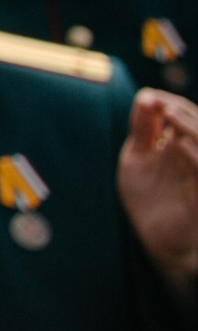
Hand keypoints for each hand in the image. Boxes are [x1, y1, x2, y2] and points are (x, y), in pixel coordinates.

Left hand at [120, 88, 197, 307]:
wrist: (149, 236)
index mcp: (184, 148)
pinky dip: (194, 157)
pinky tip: (177, 144)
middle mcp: (196, 161)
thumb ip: (143, 128)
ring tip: (170, 115)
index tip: (151, 97)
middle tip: (163, 104)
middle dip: (186, 113)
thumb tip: (147, 95)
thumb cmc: (146, 195)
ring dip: (192, 128)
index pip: (190, 118)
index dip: (174, 104)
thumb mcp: (138, 156)